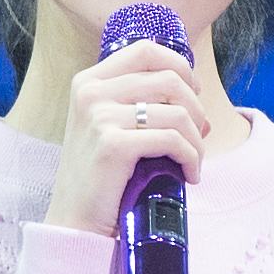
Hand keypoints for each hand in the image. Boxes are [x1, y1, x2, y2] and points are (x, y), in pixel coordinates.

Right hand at [44, 40, 209, 235]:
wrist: (75, 223)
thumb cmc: (100, 179)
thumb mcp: (111, 129)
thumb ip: (142, 104)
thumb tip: (198, 100)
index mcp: (89, 81)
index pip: (146, 50)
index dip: (180, 66)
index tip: (193, 94)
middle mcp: (91, 92)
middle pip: (169, 79)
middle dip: (196, 108)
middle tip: (199, 137)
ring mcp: (100, 117)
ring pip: (177, 113)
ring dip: (197, 141)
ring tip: (193, 163)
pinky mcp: (113, 145)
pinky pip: (173, 140)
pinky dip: (191, 159)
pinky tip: (189, 175)